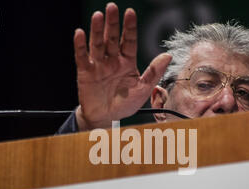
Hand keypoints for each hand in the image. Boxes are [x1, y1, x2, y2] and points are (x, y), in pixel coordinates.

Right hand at [73, 2, 171, 129]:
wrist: (106, 118)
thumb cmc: (125, 104)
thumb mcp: (143, 89)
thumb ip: (154, 72)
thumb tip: (168, 55)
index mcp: (127, 62)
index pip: (128, 41)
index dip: (129, 27)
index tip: (130, 12)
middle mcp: (112, 60)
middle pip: (111, 39)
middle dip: (112, 24)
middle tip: (112, 7)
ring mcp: (98, 65)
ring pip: (97, 44)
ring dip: (97, 30)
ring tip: (98, 16)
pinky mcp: (85, 73)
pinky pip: (82, 58)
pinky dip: (80, 46)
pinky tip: (80, 33)